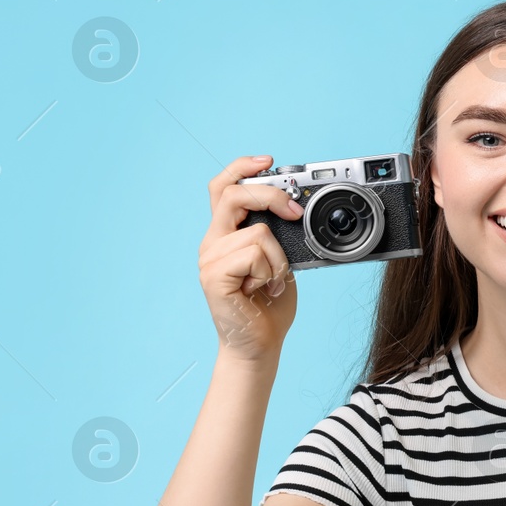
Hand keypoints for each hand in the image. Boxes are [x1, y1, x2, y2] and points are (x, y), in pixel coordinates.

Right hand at [197, 155, 301, 360]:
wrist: (259, 344)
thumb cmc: (270, 304)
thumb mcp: (279, 258)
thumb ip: (276, 233)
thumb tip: (295, 207)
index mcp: (226, 233)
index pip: (223, 186)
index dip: (242, 167)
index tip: (269, 161)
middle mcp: (212, 242)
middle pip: (232, 193)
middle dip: (270, 194)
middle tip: (294, 212)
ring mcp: (210, 259)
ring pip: (257, 231)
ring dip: (279, 257)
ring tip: (273, 280)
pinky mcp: (213, 276)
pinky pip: (254, 254)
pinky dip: (270, 271)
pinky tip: (263, 289)